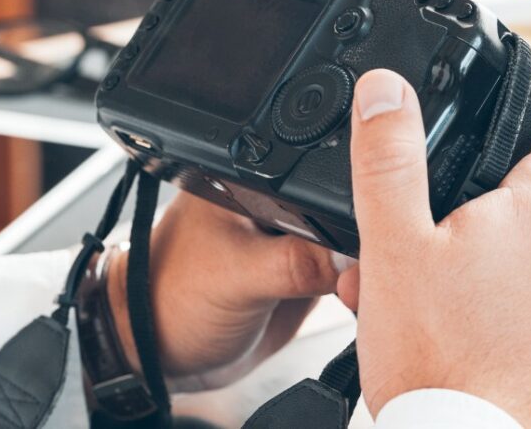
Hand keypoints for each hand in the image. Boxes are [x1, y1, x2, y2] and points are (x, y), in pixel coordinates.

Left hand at [106, 193, 344, 388]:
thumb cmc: (170, 300)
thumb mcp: (236, 276)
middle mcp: (280, 202)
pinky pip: (350, 273)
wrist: (161, 354)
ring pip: (353, 240)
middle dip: (362, 237)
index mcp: (254, 178)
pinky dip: (357, 286)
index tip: (370, 233)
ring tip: (343, 290)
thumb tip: (357, 254)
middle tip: (353, 272)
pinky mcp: (307, 271)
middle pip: (345, 205)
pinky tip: (348, 298)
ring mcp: (296, 238)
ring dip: (360, 266)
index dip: (351, 199)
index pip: (322, 176)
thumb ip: (296, 261)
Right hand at [338, 63, 530, 427]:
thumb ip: (390, 158)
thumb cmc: (444, 364)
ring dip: (467, 231)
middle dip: (479, 172)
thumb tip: (386, 90)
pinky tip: (424, 304)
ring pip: (524, 232)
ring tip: (404, 261)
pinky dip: (480, 274)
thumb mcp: (396, 245)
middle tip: (424, 189)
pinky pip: (526, 278)